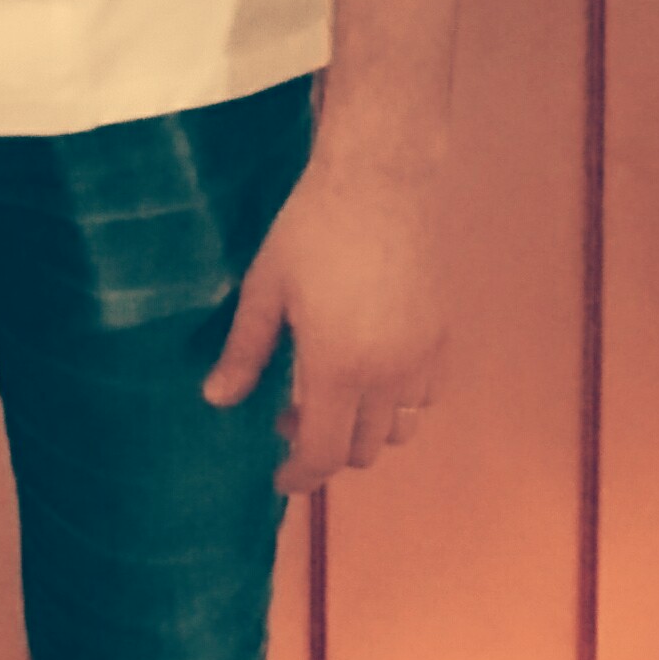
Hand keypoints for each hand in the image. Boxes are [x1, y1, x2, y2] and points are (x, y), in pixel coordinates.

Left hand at [202, 152, 445, 495]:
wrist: (381, 181)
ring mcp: (421, 358)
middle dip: (324, 448)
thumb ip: (245, 351)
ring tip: (330, 394)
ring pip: (400, 430)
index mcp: (338, 368)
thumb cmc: (311, 229)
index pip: (323, 452)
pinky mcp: (442, 336)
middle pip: (363, 450)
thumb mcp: (265, 288)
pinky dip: (397, 403)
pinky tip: (370, 370)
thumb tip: (216, 400)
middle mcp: (387, 376)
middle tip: (287, 414)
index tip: (278, 477)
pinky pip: (424, 396)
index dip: (299, 475)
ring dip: (364, 430)